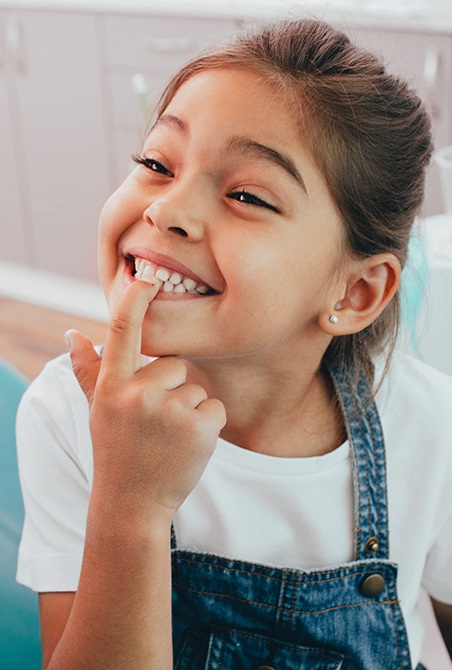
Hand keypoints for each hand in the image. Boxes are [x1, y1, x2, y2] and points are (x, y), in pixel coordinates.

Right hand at [66, 279, 225, 520]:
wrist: (132, 505)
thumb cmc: (116, 451)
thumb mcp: (97, 410)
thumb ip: (88, 371)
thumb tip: (72, 333)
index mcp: (112, 386)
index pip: (121, 331)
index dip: (135, 299)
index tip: (146, 276)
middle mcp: (137, 394)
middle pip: (175, 364)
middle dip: (172, 389)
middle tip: (156, 424)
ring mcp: (168, 411)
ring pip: (196, 388)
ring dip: (189, 411)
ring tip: (168, 439)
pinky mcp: (198, 427)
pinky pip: (215, 407)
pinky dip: (208, 426)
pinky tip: (187, 446)